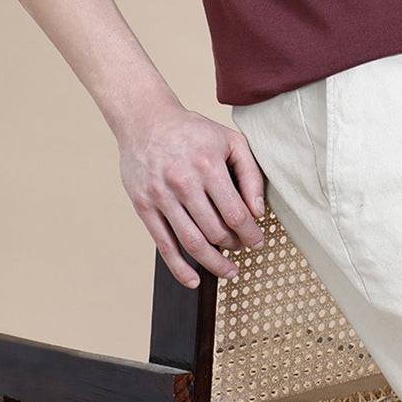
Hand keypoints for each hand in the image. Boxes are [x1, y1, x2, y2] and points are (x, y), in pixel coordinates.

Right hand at [118, 101, 265, 287]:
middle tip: (244, 248)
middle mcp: (184, 183)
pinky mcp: (143, 207)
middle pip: (216, 231)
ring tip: (228, 270)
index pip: (236, 214)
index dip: (251, 234)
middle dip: (235, 246)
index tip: (258, 242)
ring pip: (192, 243)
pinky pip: (163, 246)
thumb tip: (258, 211)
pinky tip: (194, 280)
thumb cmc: (192, 131)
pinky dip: (180, 269)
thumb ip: (250, 173)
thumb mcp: (230, 141)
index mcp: (208, 165)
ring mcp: (161, 197)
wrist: (147, 121)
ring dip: (214, 264)